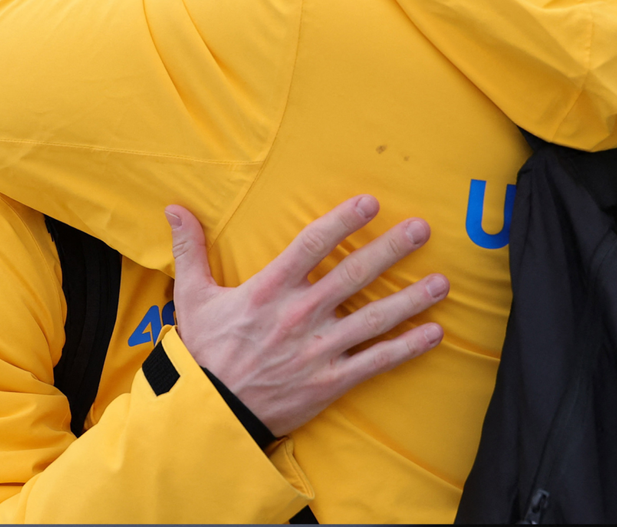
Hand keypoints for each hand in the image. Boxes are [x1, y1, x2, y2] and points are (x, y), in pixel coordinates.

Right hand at [169, 195, 446, 437]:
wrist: (212, 412)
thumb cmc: (204, 351)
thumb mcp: (192, 296)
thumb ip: (189, 250)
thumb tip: (173, 208)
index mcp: (268, 289)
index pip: (312, 245)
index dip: (343, 220)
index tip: (370, 202)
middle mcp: (299, 315)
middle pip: (354, 274)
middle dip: (391, 249)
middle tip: (422, 229)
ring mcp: (319, 349)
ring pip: (375, 318)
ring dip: (412, 298)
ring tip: (443, 282)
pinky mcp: (331, 380)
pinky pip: (377, 361)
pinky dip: (408, 348)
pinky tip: (434, 333)